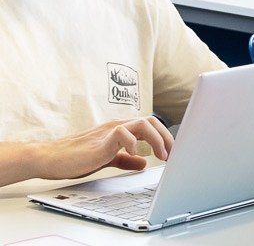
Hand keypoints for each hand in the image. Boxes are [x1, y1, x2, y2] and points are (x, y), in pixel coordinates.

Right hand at [32, 116, 172, 179]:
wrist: (50, 158)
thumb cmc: (76, 158)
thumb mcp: (107, 159)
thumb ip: (125, 159)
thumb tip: (144, 162)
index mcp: (121, 130)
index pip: (150, 126)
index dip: (165, 136)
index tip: (173, 151)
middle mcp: (118, 126)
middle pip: (152, 121)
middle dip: (167, 137)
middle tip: (172, 154)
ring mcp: (110, 131)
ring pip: (144, 123)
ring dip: (157, 139)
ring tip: (161, 156)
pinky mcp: (101, 140)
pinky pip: (124, 132)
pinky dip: (134, 143)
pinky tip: (136, 155)